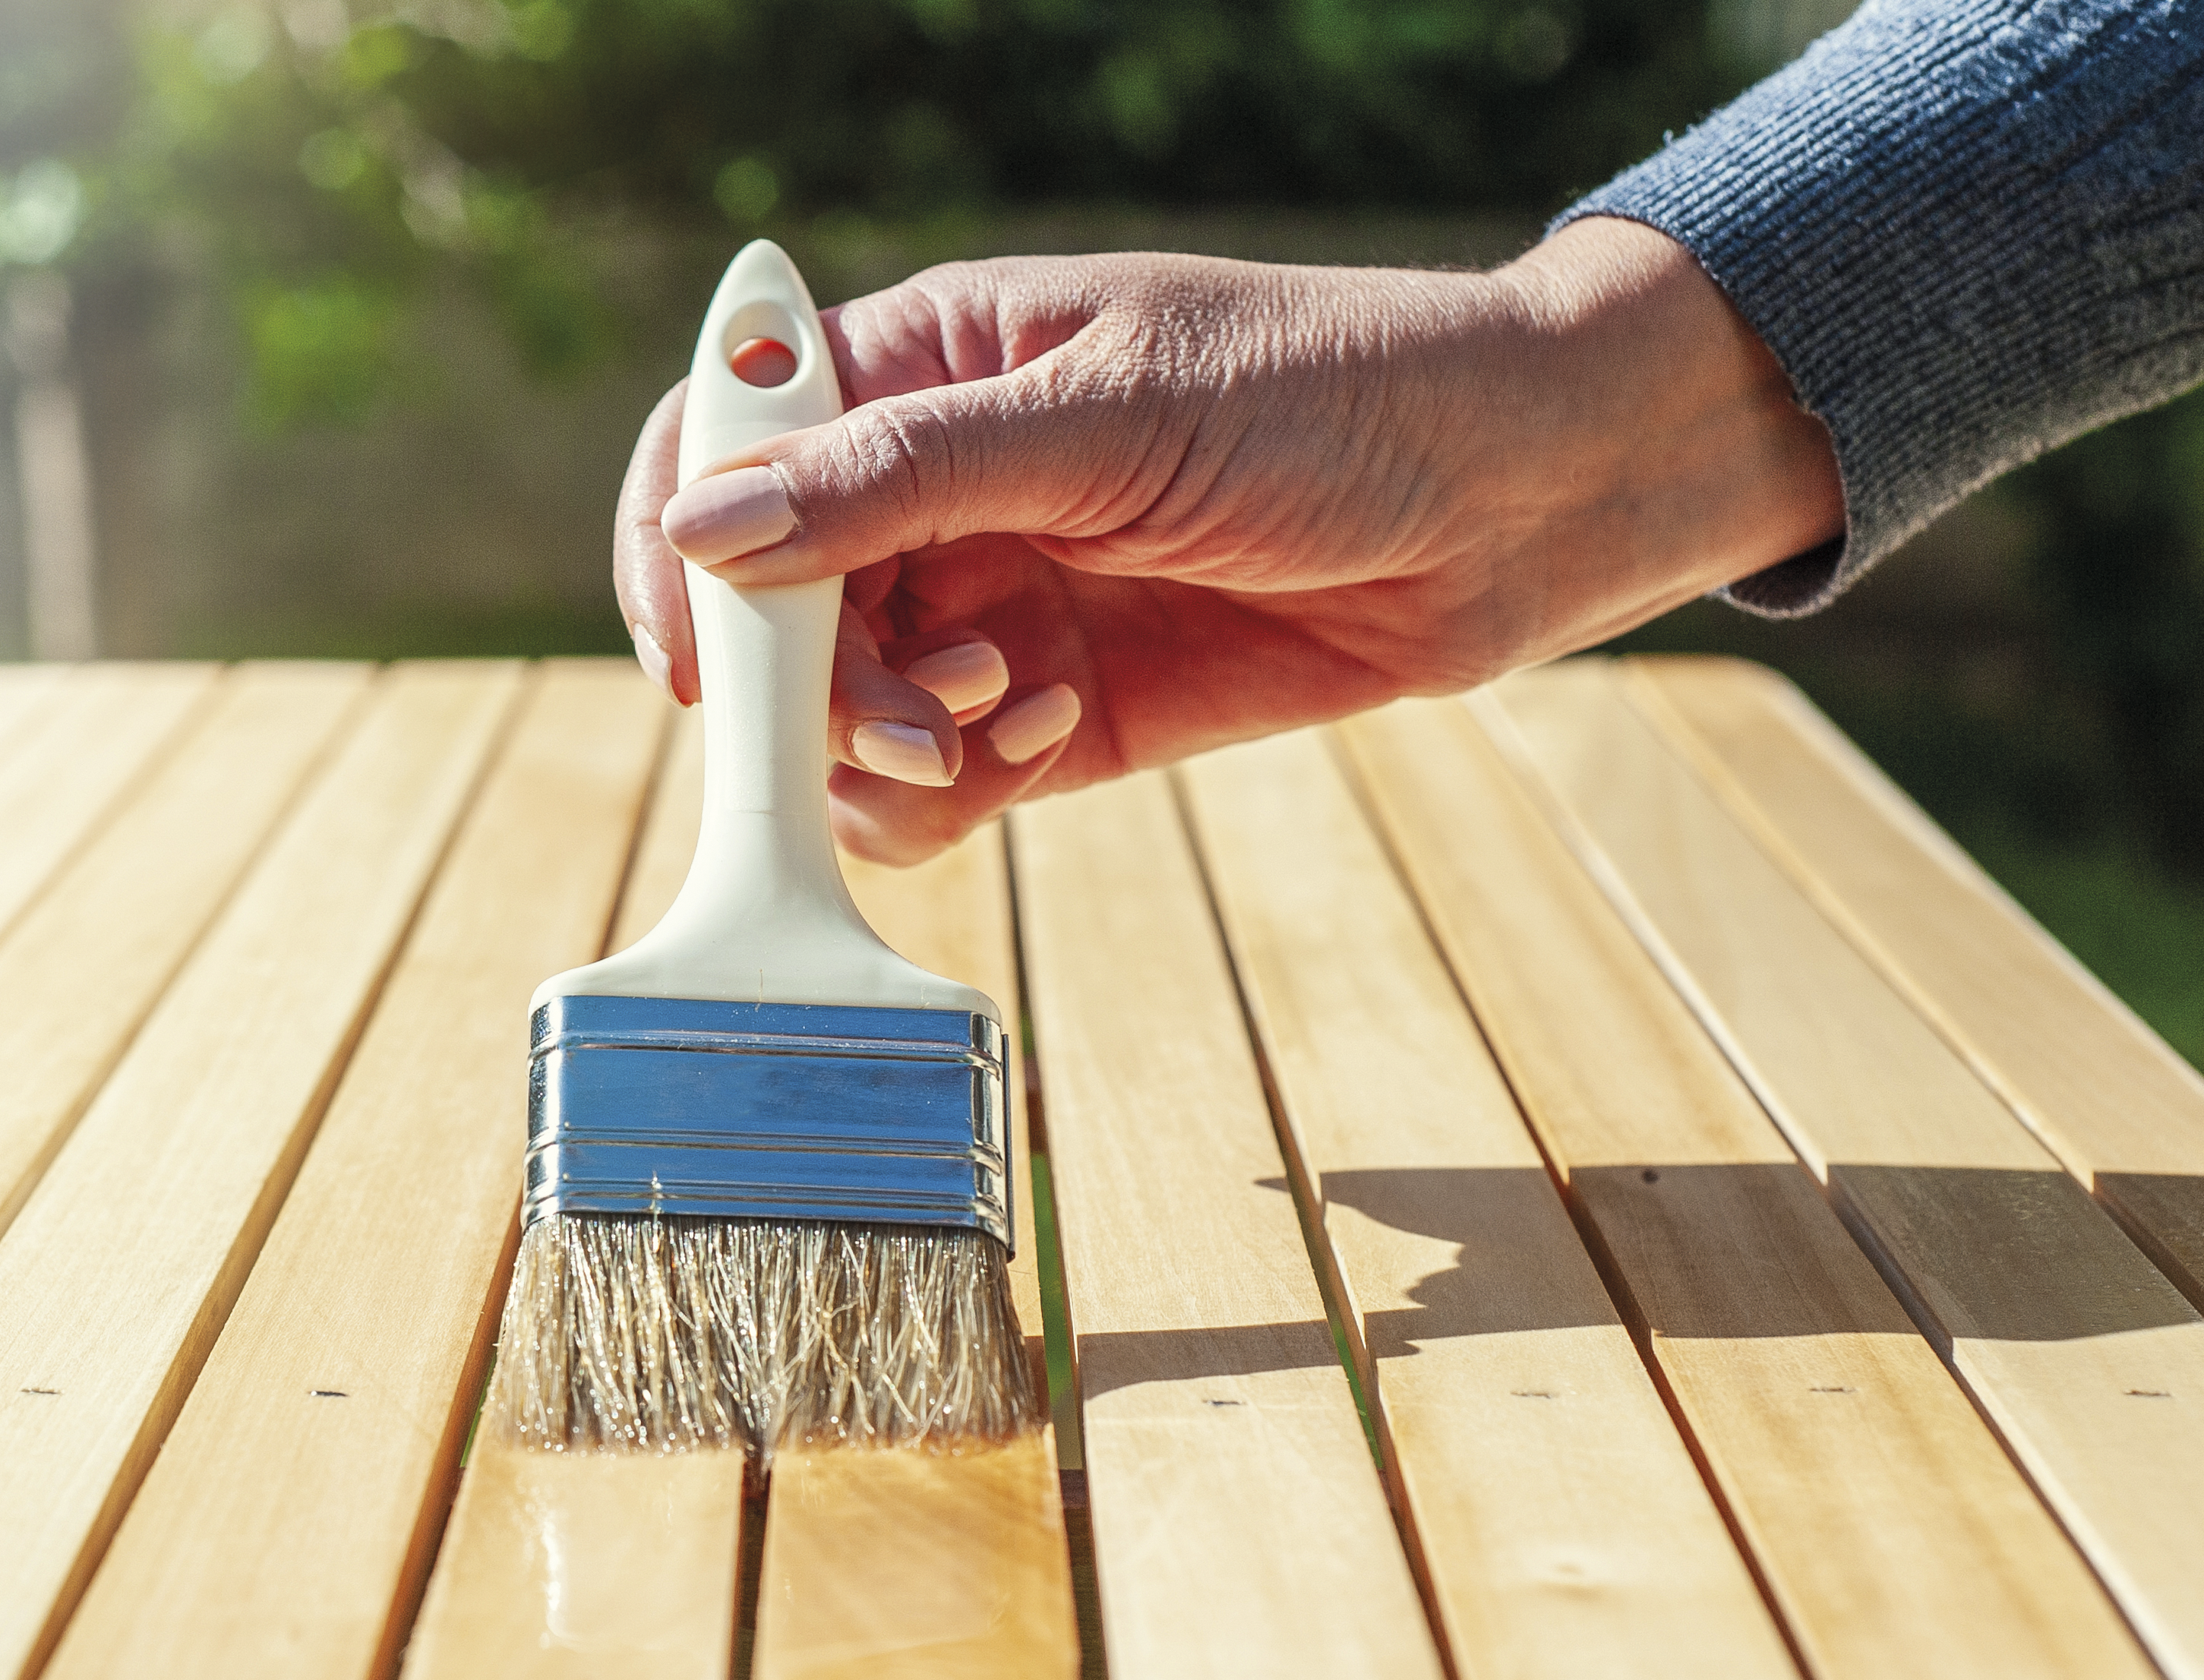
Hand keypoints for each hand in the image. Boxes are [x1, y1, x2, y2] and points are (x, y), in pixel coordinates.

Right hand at [613, 219, 1842, 862]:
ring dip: (892, 744)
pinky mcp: (1054, 706)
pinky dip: (961, 790)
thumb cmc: (1336, 400)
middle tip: (926, 718)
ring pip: (845, 710)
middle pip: (776, 607)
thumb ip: (906, 477)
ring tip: (1005, 723)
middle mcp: (941, 487)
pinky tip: (1052, 741)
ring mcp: (994, 599)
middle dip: (820, 682)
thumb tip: (713, 529)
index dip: (684, 545)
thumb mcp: (1112, 416)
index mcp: (932, 364)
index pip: (733, 443)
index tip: (699, 654)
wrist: (1519, 503)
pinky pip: (938, 779)